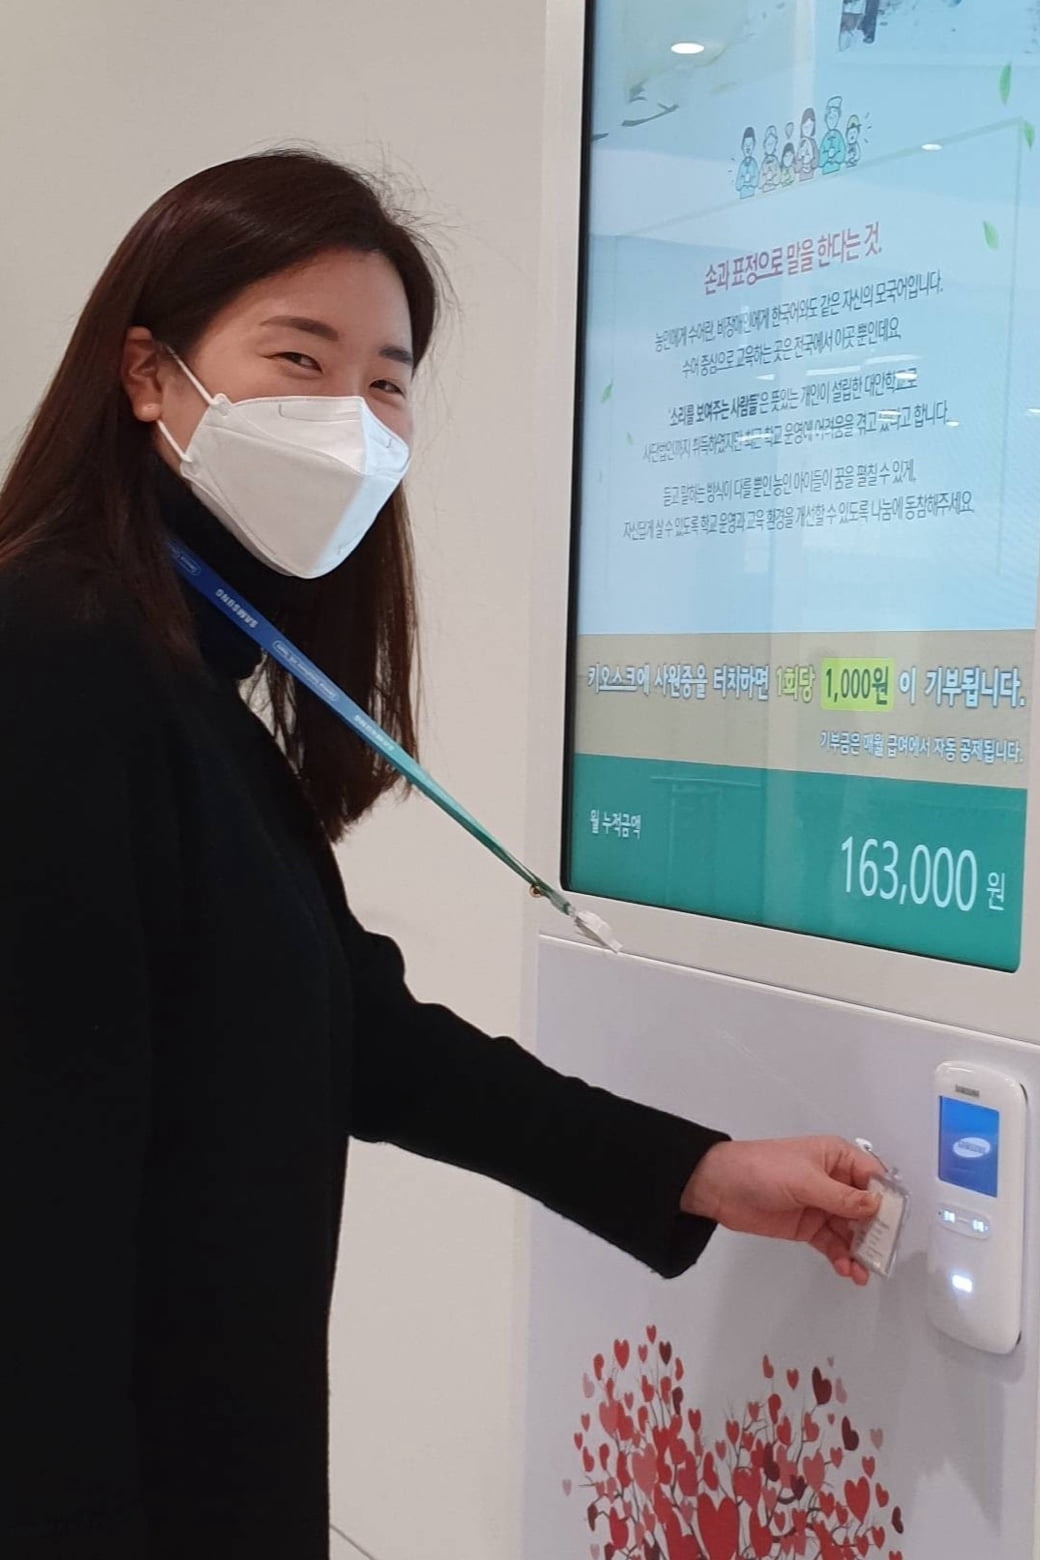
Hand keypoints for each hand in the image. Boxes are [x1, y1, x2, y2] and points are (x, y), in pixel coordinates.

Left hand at [681, 1136, 881, 1285]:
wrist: (719, 1187)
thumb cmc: (763, 1169)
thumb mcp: (805, 1180)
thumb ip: (842, 1197)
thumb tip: (876, 1206)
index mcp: (836, 1157)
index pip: (873, 1178)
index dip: (886, 1200)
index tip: (895, 1225)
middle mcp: (833, 1181)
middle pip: (866, 1208)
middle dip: (875, 1232)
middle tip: (881, 1256)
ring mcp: (821, 1205)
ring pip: (850, 1230)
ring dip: (859, 1250)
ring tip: (863, 1272)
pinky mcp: (808, 1227)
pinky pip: (832, 1243)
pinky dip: (841, 1257)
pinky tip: (847, 1270)